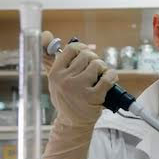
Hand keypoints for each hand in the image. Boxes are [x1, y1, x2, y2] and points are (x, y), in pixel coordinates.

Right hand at [41, 31, 117, 158]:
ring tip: (101, 76)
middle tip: (95, 69)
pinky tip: (110, 80)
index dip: (82, 49)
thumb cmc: (66, 97)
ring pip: (97, 65)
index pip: (71, 49)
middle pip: (86, 56)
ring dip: (103, 69)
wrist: (72, 124)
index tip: (86, 54)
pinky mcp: (92, 98)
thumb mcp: (55, 78)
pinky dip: (112, 76)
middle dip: (94, 60)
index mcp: (55, 73)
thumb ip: (50, 56)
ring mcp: (78, 89)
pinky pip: (107, 78)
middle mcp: (64, 80)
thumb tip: (46, 34)